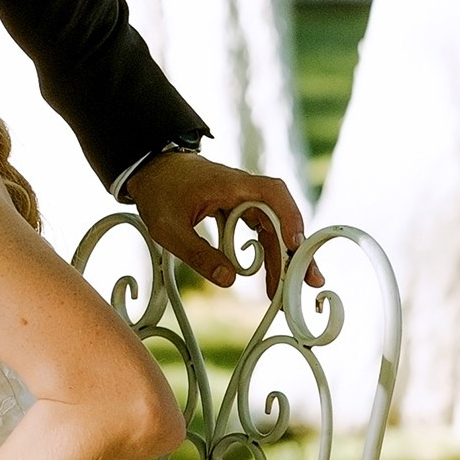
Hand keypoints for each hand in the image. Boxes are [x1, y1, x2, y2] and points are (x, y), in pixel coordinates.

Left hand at [127, 151, 305, 294]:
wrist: (152, 170)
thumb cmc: (159, 192)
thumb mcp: (169, 229)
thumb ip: (198, 254)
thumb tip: (229, 280)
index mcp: (230, 185)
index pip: (273, 193)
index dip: (289, 217)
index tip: (296, 243)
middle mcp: (244, 190)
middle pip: (280, 217)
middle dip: (295, 249)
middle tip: (307, 279)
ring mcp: (243, 199)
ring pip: (272, 227)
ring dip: (281, 256)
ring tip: (284, 288)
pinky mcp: (238, 209)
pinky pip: (259, 230)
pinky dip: (266, 251)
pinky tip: (269, 275)